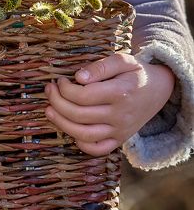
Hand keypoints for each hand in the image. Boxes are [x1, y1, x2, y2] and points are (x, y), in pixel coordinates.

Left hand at [45, 51, 175, 156]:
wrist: (160, 89)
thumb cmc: (137, 72)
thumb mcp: (122, 60)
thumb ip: (100, 67)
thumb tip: (79, 77)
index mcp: (120, 93)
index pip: (83, 96)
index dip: (65, 89)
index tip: (60, 80)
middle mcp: (120, 115)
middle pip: (79, 115)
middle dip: (57, 102)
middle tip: (49, 90)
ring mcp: (120, 130)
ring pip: (84, 135)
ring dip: (61, 123)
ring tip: (49, 110)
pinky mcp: (121, 139)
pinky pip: (99, 149)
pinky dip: (81, 144)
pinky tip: (71, 130)